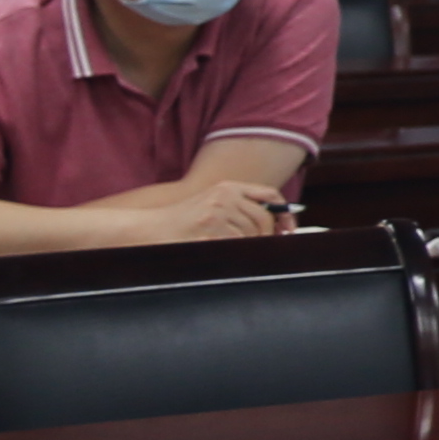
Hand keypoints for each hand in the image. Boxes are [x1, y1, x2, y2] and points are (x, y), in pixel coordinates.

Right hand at [123, 176, 290, 244]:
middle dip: (264, 237)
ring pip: (251, 236)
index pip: (269, 195)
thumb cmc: (182, 220)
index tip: (288, 228)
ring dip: (244, 246)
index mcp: (227, 187)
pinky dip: (231, 252)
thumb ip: (240, 208)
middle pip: (263, 220)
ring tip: (222, 244)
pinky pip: (235, 246)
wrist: (150, 228)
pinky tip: (215, 248)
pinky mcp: (209, 232)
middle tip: (256, 246)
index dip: (284, 213)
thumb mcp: (212, 203)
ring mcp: (216, 214)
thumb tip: (276, 225)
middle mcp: (224, 197)